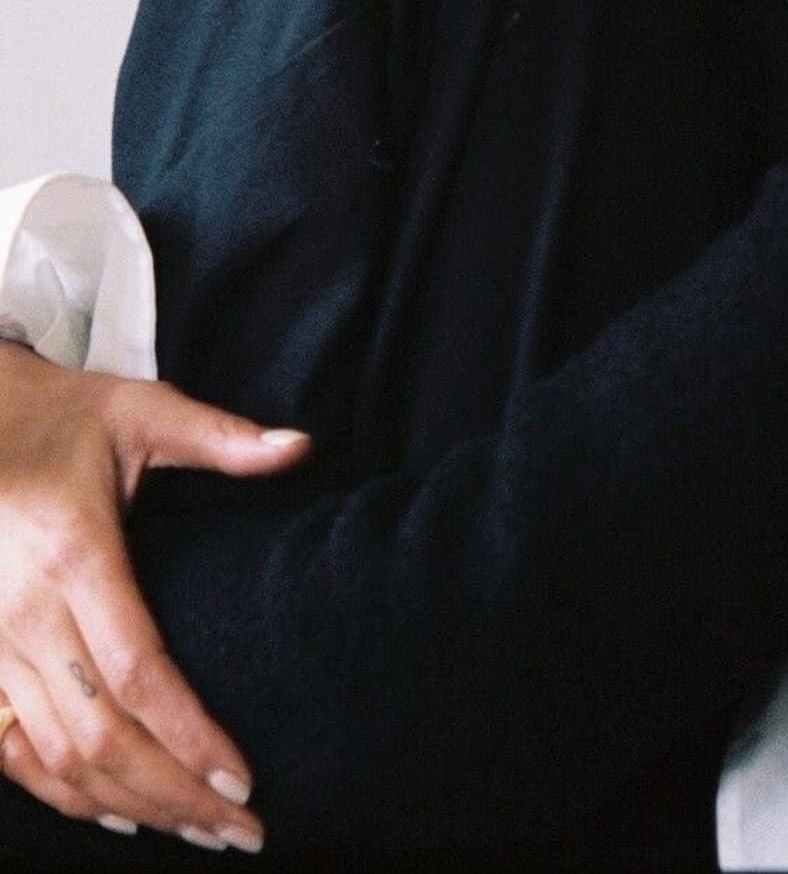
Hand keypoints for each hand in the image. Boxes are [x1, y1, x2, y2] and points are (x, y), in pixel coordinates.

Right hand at [0, 342, 310, 849]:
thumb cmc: (70, 417)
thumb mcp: (144, 409)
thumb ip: (221, 438)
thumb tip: (303, 447)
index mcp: (74, 553)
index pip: (136, 673)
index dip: (189, 737)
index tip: (243, 779)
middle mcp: (23, 610)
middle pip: (100, 735)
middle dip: (175, 795)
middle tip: (243, 829)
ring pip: (57, 757)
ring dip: (131, 806)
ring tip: (202, 832)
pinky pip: (13, 751)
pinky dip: (65, 796)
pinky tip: (124, 814)